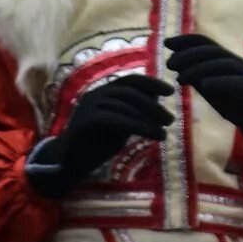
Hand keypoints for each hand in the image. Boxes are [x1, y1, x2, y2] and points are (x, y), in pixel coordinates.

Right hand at [32, 75, 173, 196]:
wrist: (72, 161)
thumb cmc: (98, 143)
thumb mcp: (123, 125)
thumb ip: (136, 112)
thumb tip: (157, 99)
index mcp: (105, 92)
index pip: (130, 80)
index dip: (151, 83)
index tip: (170, 90)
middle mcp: (95, 94)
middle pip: (128, 91)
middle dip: (152, 105)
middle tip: (170, 120)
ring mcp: (88, 106)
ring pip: (123, 105)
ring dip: (147, 118)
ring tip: (164, 133)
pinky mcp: (85, 120)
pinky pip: (114, 119)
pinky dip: (136, 126)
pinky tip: (152, 135)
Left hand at [164, 34, 242, 147]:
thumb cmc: (234, 103)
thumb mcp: (209, 87)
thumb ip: (195, 75)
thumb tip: (175, 62)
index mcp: (224, 59)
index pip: (204, 41)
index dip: (185, 40)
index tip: (167, 44)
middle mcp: (235, 62)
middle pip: (210, 50)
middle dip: (187, 55)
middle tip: (169, 65)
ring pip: (220, 64)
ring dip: (198, 69)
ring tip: (180, 79)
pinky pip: (235, 82)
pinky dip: (219, 82)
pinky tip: (204, 86)